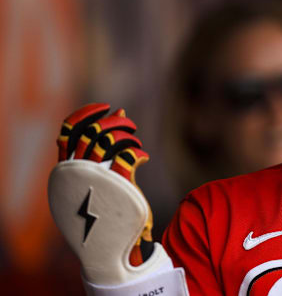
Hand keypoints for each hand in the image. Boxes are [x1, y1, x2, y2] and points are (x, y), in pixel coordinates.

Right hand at [49, 103, 168, 285]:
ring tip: (134, 136)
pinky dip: (138, 151)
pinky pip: (129, 154)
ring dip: (126, 131)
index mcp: (64, 172)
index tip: (104, 107)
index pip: (68, 131)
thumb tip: (119, 111)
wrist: (107, 247)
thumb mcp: (94, 180)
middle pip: (92, 131)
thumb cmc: (101, 211)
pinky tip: (142, 157)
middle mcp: (77, 173)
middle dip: (112, 120)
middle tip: (127, 122)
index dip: (86, 113)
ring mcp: (96, 178)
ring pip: (109, 139)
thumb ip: (98, 149)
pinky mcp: (119, 185)